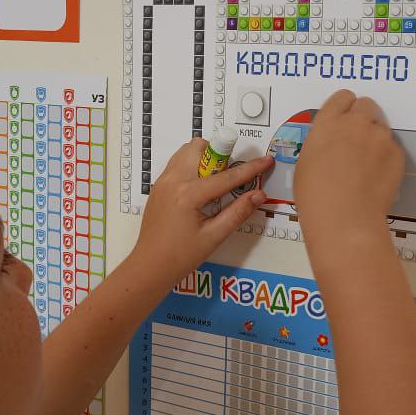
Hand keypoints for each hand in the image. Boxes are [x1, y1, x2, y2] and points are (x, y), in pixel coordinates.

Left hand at [129, 138, 272, 287]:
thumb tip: (259, 194)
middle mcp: (173, 180)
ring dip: (205, 158)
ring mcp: (162, 181)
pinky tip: (200, 189)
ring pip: (186, 151)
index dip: (250, 168)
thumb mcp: (214, 236)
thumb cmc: (180, 256)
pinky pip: (177, 163)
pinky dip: (192, 166)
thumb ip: (238, 212)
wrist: (149, 267)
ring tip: (215, 183)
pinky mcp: (158, 186)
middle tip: (230, 176)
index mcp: (188, 194)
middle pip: (199, 147)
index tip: (266, 160)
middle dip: (220, 155)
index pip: (226, 176)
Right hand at [293, 90, 403, 242]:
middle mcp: (355, 123)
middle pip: (366, 105)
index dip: (343, 108)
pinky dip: (385, 158)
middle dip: (362, 117)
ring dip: (374, 138)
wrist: (345, 218)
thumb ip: (322, 140)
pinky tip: (374, 177)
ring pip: (381, 127)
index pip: (342, 97)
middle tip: (356, 138)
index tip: (343, 117)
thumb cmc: (318, 196)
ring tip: (364, 164)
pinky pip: (392, 148)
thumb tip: (331, 141)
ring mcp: (379, 137)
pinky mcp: (396, 154)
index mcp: (328, 123)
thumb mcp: (306, 160)